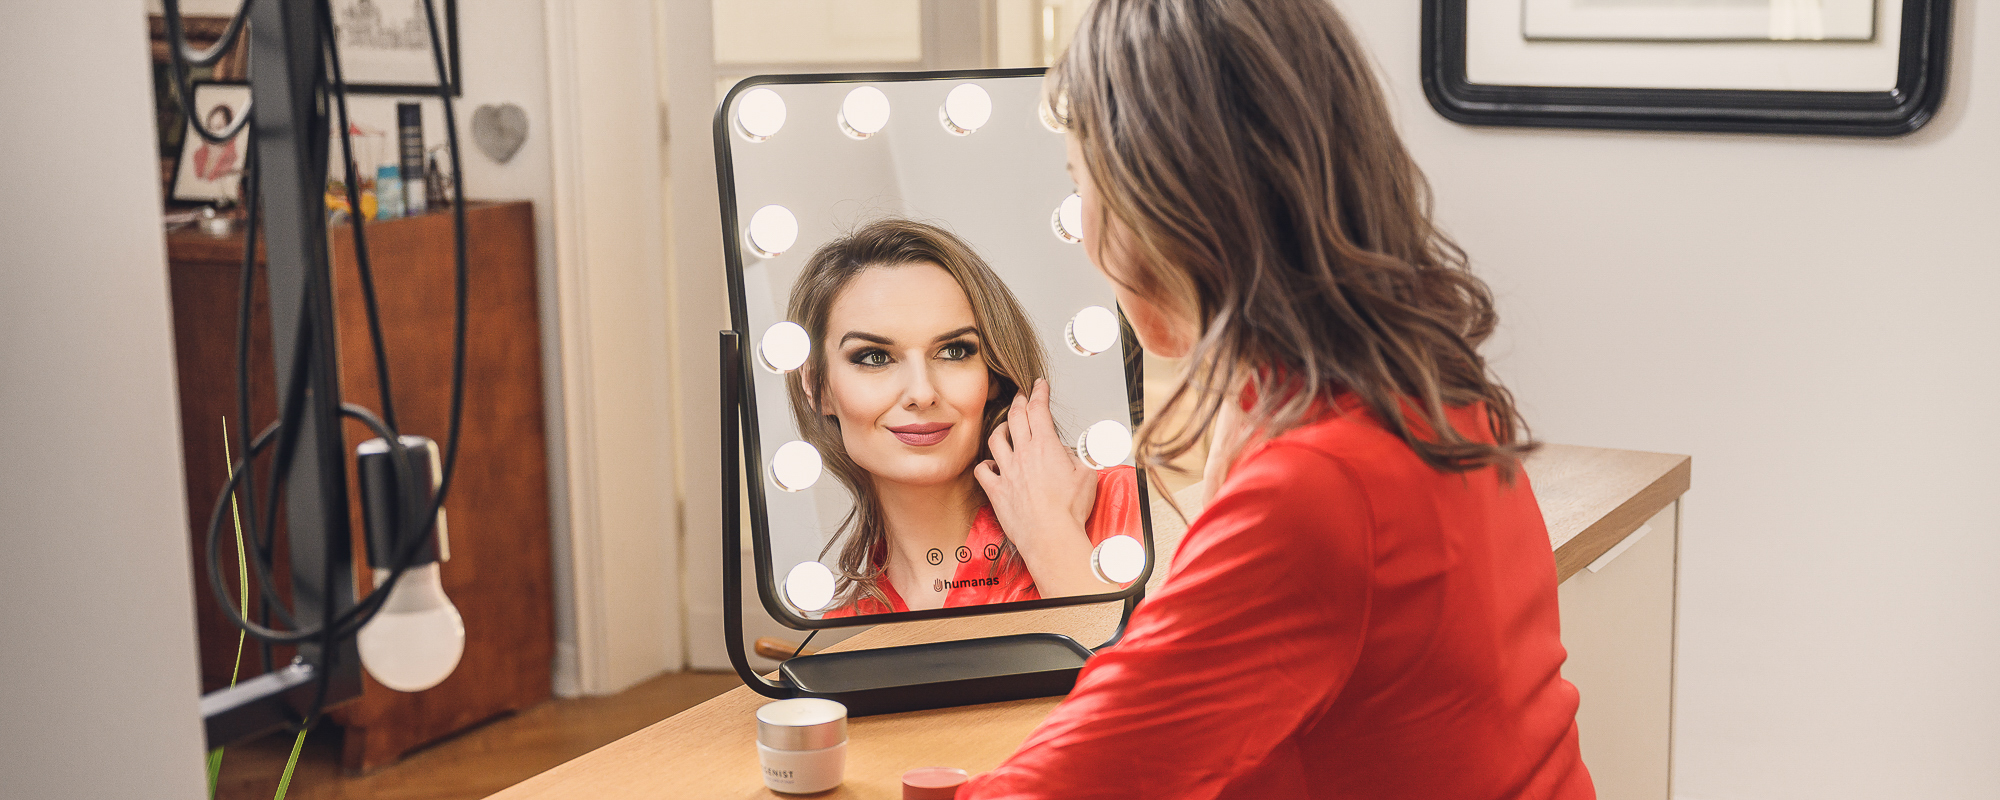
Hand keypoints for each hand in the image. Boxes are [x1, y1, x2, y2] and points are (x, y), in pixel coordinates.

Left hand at [973, 379, 1105, 595]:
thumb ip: (1079, 456)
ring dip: (1000, 430)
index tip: (1039, 385)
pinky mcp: (997, 491)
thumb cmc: (1071, 509)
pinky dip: (985, 464)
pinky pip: (983, 470)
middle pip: (1014, 417)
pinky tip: (990, 465)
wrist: (1052, 536)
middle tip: (1021, 396)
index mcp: (1046, 446)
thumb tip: (1070, 452)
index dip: (1038, 393)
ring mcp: (1007, 471)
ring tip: (1005, 428)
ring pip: (995, 439)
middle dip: (1018, 402)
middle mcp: (1023, 454)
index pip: (1038, 409)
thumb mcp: (1088, 474)